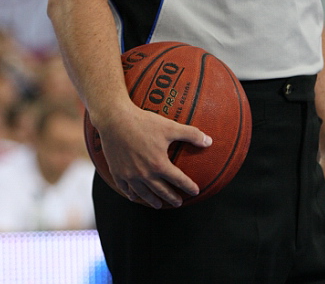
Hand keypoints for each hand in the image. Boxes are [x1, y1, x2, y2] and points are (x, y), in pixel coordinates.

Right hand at [96, 102, 212, 208]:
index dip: (188, 186)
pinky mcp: (117, 172)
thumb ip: (191, 134)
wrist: (115, 119)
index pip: (178, 179)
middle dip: (171, 197)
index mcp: (159, 164)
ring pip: (143, 193)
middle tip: (178, 203)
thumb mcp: (170, 126)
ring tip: (158, 205)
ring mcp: (129, 175)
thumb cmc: (144, 122)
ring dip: (152, 200)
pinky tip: (135, 196)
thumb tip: (209, 141)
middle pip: (161, 191)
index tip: (195, 191)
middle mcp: (144, 174)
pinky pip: (125, 189)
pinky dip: (132, 194)